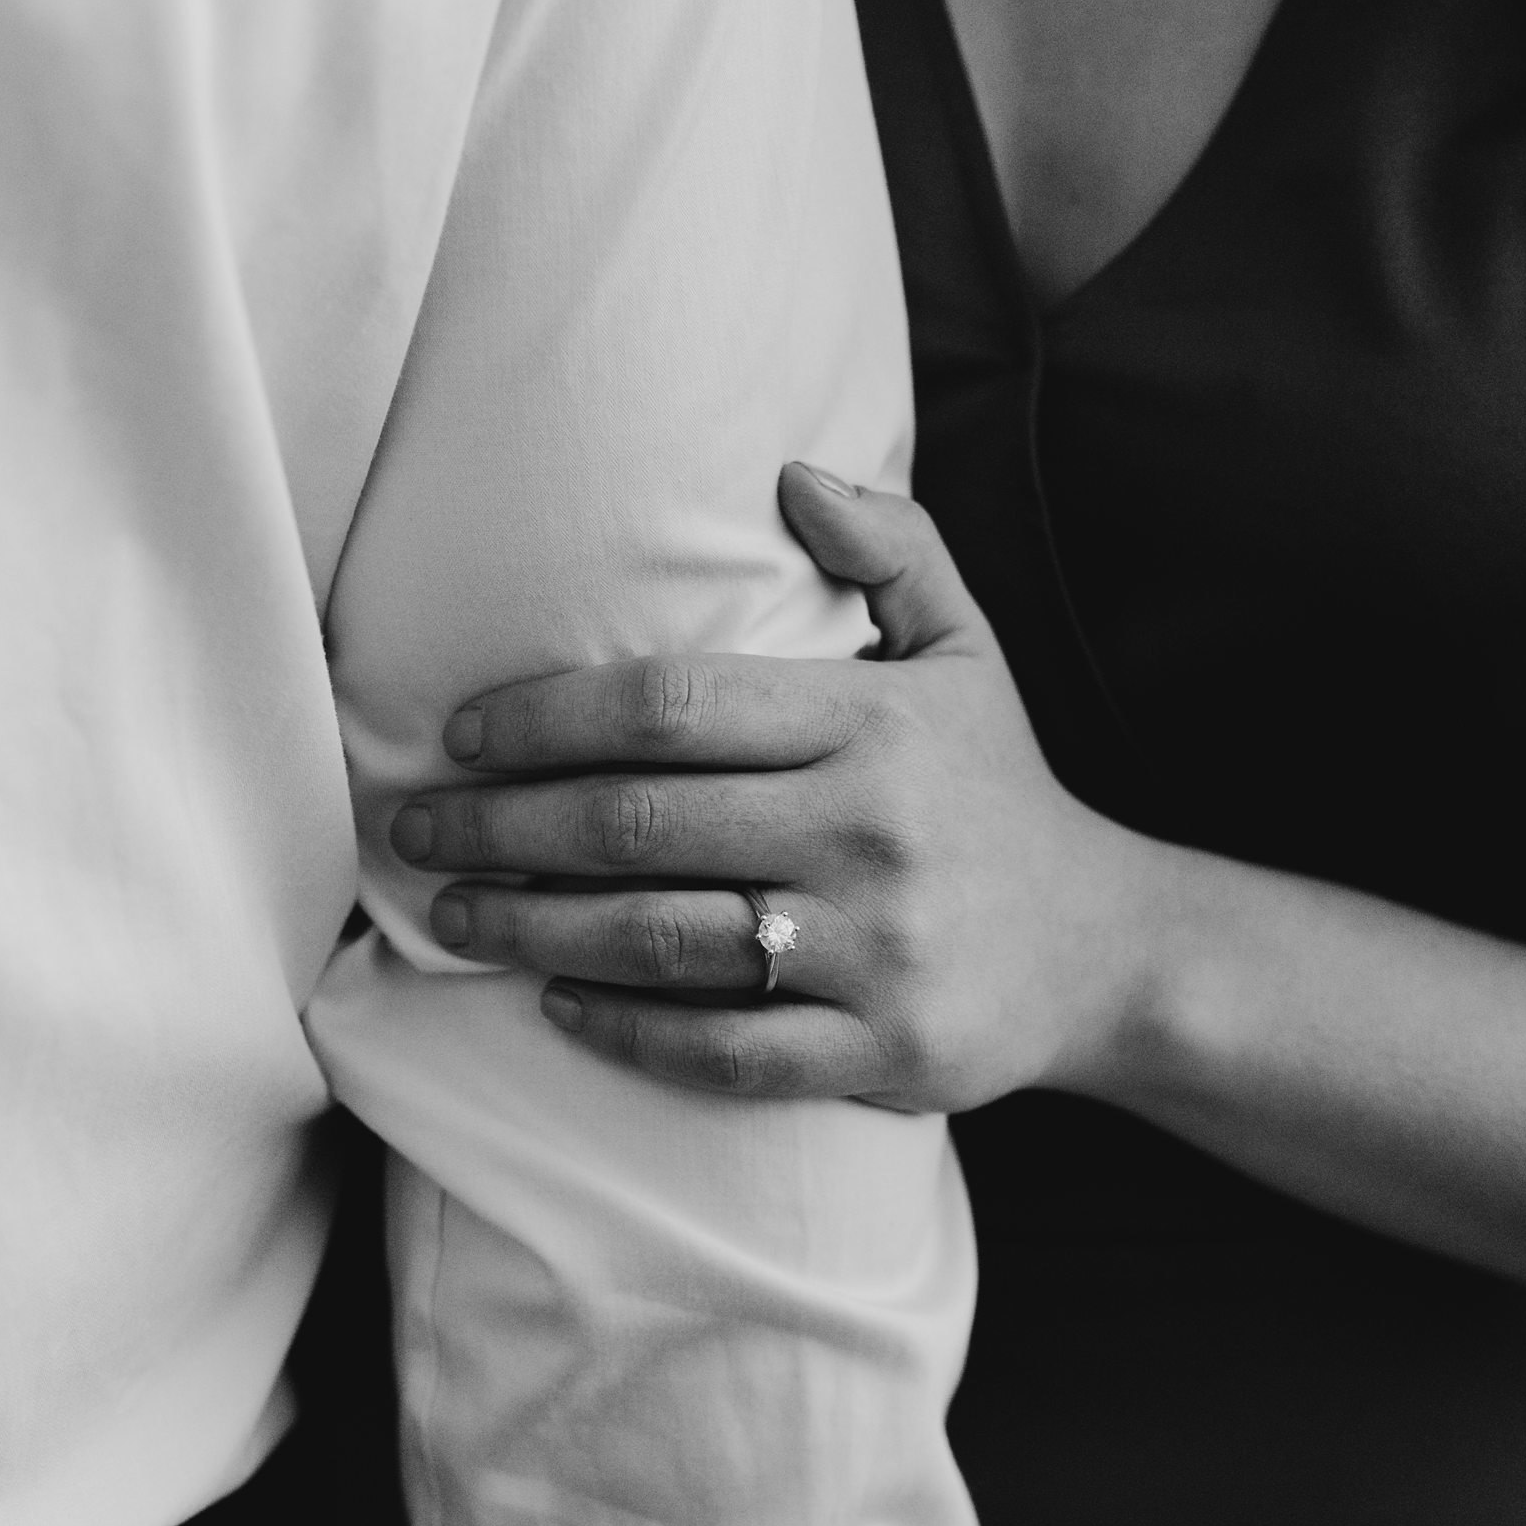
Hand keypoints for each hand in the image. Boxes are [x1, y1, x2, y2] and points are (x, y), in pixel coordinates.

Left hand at [390, 464, 1162, 1109]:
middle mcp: (869, 832)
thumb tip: (789, 475)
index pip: (673, 703)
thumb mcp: (967, 654)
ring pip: (665, 940)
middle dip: (503, 825)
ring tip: (452, 920)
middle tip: (415, 834)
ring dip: (534, 931)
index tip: (462, 734)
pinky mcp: (883, 1051)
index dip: (546, 716)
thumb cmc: (997, 793)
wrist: (1110, 950)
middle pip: (642, 822)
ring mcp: (876, 951)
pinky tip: (560, 1008)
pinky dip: (630, 1032)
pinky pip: (727, 1050)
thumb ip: (892, 549)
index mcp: (874, 724)